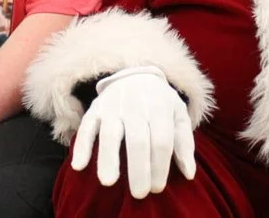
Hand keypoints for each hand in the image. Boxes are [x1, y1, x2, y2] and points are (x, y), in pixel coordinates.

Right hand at [71, 65, 195, 198]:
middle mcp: (135, 105)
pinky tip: (79, 166)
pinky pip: (86, 127)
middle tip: (139, 193)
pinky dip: (82, 146)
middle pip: (137, 140)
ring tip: (108, 182)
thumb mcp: (178, 114)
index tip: (157, 188)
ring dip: (108, 158)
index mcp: (159, 107)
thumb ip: (184, 143)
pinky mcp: (95, 109)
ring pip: (110, 133)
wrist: (134, 74)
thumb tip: (189, 173)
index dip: (160, 166)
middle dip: (139, 169)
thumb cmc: (160, 101)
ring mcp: (113, 106)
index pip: (161, 141)